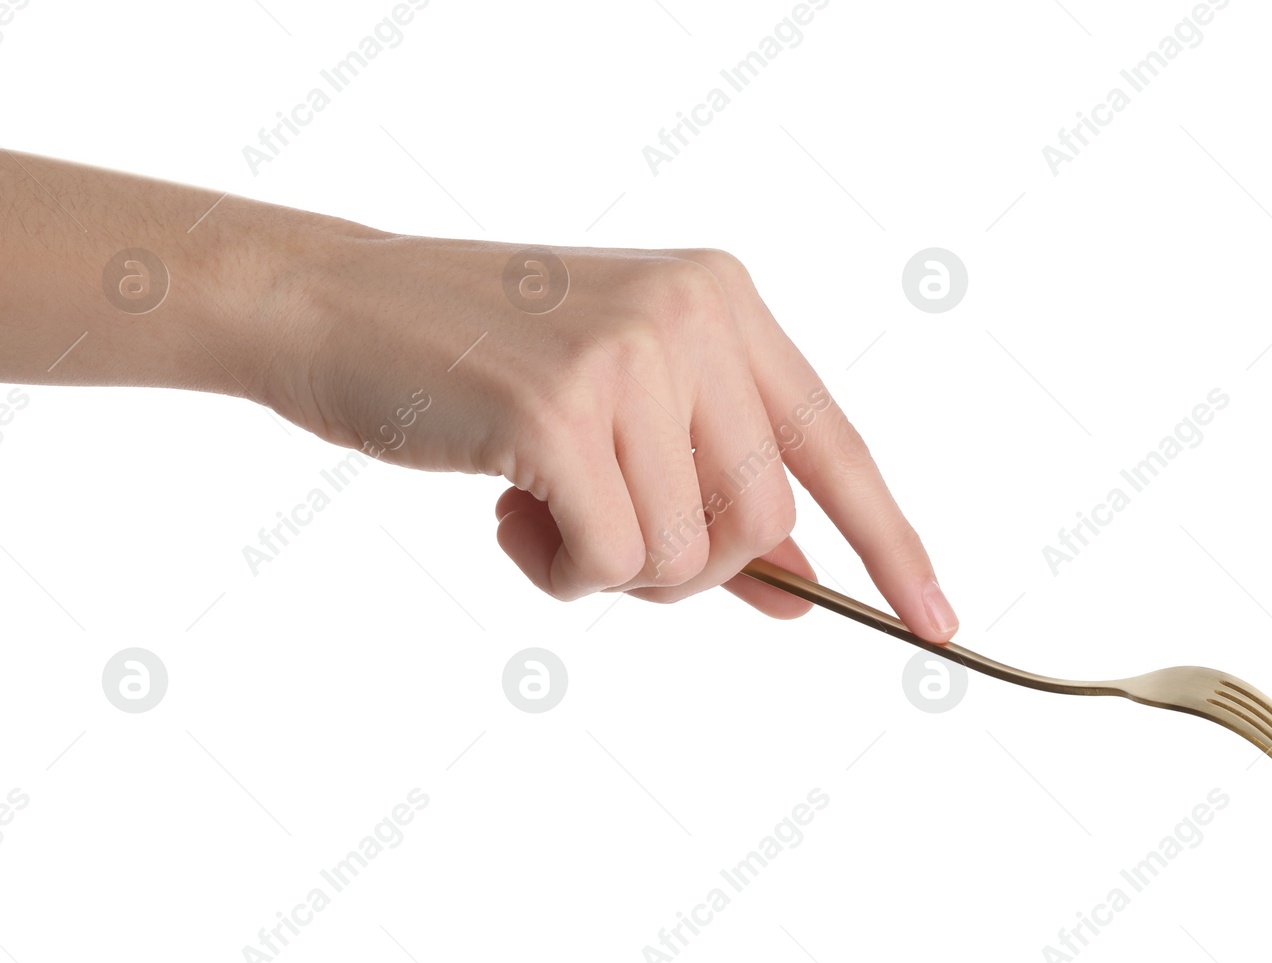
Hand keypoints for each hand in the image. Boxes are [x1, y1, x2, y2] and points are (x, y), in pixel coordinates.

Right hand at [270, 237, 959, 639]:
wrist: (332, 306)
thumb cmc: (476, 368)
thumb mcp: (618, 414)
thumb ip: (711, 493)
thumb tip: (800, 590)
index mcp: (724, 302)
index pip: (834, 444)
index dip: (890, 543)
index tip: (939, 624)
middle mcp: (693, 314)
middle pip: (759, 518)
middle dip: (687, 568)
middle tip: (601, 540)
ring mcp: (628, 355)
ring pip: (684, 554)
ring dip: (608, 569)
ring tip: (538, 509)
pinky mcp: (557, 409)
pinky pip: (611, 561)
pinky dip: (561, 573)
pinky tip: (506, 513)